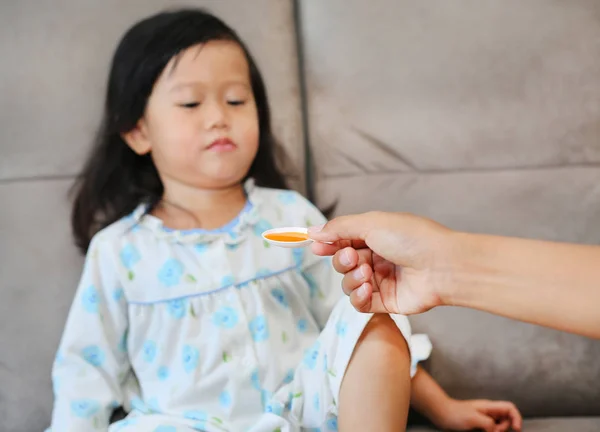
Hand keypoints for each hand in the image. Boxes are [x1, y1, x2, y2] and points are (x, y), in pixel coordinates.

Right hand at [309, 211, 454, 314]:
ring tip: (367, 274)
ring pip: (349, 284)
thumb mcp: (371, 223)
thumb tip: (312, 231)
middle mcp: (377, 258)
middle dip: (342, 261)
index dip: (329, 244)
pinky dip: (358, 297)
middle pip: (343, 263)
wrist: (443, 266)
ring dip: (351, 279)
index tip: (316, 247)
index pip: (343, 240)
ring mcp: (381, 281)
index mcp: (376, 236)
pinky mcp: (386, 302)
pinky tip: (367, 289)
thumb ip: (339, 228)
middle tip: (352, 258)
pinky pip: (359, 303)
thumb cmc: (412, 238)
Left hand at [433, 399, 521, 431]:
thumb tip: (495, 430)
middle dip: (505, 428)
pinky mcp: (479, 425)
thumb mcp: (473, 418)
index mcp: (489, 407)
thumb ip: (488, 423)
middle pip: (507, 419)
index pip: (509, 408)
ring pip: (499, 426)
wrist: (441, 414)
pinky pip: (490, 429)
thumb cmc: (454, 413)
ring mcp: (484, 418)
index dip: (516, 417)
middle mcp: (489, 412)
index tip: (516, 429)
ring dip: (497, 431)